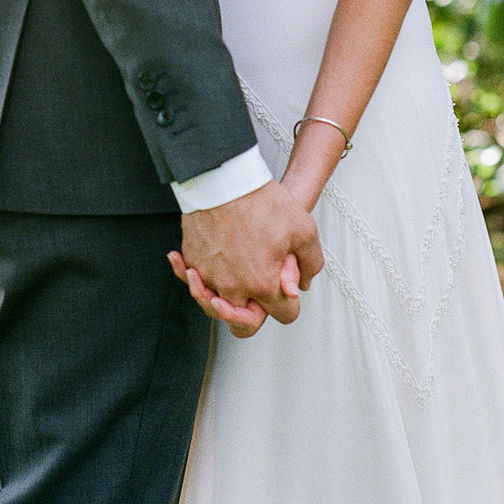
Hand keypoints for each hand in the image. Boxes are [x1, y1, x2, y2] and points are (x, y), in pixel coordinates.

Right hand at [174, 180, 322, 333]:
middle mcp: (234, 288)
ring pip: (215, 304)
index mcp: (263, 285)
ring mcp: (209, 276)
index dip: (291, 303)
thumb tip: (303, 283)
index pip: (284, 315)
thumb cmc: (261, 202)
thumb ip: (311, 263)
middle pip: (243, 323)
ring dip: (221, 299)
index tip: (287, 290)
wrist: (224, 179)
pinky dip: (194, 275)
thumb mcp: (304, 229)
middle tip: (255, 301)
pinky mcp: (193, 260)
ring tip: (227, 286)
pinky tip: (198, 268)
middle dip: (252, 315)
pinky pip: (194, 279)